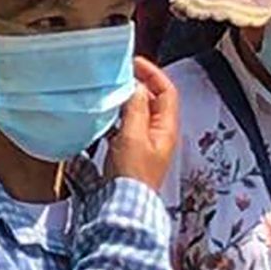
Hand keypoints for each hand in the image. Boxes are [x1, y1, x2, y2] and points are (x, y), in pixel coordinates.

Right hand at [106, 58, 179, 190]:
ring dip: (125, 100)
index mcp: (167, 128)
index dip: (153, 73)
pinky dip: (117, 116)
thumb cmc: (132, 174)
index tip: (133, 62)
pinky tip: (103, 115)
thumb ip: (135, 108)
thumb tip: (136, 86)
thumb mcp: (133, 135)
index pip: (167, 91)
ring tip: (108, 90)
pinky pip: (126, 127)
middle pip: (153, 100)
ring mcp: (146, 143)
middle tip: (118, 74)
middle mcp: (160, 133)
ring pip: (138, 113)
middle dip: (137, 84)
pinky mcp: (131, 152)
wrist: (124, 207)